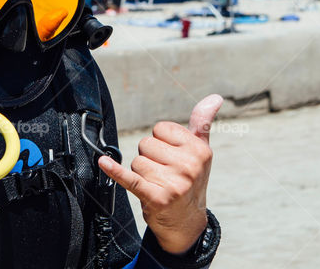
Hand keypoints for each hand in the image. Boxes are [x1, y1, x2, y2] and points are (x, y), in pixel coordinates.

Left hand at [98, 94, 222, 254]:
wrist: (186, 222)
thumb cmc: (191, 181)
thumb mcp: (200, 152)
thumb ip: (203, 123)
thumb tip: (215, 97)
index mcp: (199, 150)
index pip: (160, 128)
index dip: (162, 142)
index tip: (172, 157)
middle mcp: (189, 166)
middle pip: (146, 144)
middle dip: (150, 157)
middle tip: (164, 174)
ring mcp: (173, 183)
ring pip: (137, 161)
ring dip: (142, 172)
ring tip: (158, 184)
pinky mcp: (156, 197)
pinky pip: (129, 178)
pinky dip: (115, 171)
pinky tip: (104, 163)